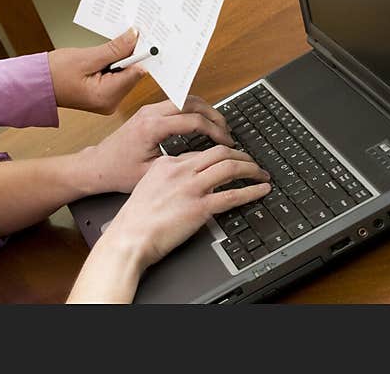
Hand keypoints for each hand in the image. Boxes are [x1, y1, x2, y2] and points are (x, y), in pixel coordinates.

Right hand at [48, 28, 147, 113]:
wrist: (37, 85)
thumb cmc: (54, 74)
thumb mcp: (86, 57)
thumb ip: (114, 49)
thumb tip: (134, 37)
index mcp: (106, 97)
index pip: (136, 72)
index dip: (138, 53)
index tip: (137, 37)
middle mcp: (110, 103)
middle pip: (133, 73)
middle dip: (127, 56)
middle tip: (117, 40)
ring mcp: (107, 101)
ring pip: (125, 74)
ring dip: (118, 60)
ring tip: (101, 54)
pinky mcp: (104, 96)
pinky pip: (117, 78)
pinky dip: (113, 66)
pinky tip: (101, 59)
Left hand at [81, 96, 232, 193]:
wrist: (97, 166)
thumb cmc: (119, 172)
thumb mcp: (153, 173)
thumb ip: (179, 163)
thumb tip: (206, 160)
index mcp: (152, 127)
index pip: (193, 120)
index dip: (215, 131)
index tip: (226, 142)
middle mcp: (150, 113)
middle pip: (192, 103)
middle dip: (214, 115)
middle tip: (227, 131)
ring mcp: (148, 110)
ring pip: (184, 99)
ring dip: (204, 110)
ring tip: (218, 126)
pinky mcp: (147, 112)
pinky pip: (176, 103)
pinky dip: (192, 110)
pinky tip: (201, 124)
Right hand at [103, 146, 270, 270]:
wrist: (129, 237)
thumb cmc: (134, 220)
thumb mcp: (146, 187)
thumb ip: (166, 180)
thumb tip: (184, 183)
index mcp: (165, 164)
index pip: (199, 152)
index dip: (218, 155)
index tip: (228, 159)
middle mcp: (180, 171)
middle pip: (219, 152)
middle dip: (240, 154)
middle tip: (250, 161)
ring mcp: (191, 188)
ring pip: (230, 167)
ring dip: (251, 168)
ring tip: (261, 173)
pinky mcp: (200, 208)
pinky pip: (233, 195)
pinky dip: (252, 191)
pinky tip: (261, 190)